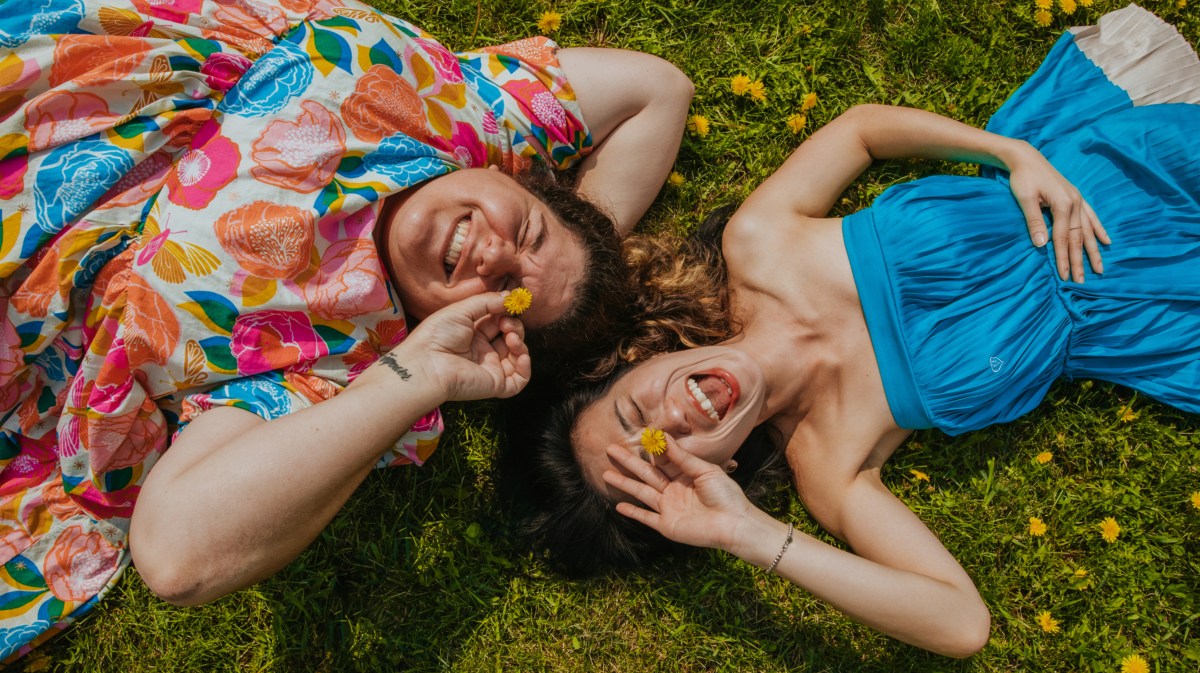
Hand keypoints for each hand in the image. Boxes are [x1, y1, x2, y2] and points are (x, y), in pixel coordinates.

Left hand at [375, 293, 530, 401]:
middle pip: (510, 337)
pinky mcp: (495, 384)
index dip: (506, 313)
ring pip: (517, 356)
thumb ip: (488, 301)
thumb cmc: (437, 334)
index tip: (510, 305)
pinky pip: (519, 379)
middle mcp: (482, 351)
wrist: (427, 364)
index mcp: (472, 334)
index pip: (497, 322)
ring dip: (520, 342)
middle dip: (514, 326)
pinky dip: (526, 367)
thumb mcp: (462, 309)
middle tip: (505, 323)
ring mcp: (490, 367)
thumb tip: (511, 296)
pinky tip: (521, 354)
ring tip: (510, 336)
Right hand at [602, 435, 757, 553]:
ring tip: (606, 474)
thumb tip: (663, 437)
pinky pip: (646, 518)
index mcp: (684, 475)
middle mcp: (673, 490)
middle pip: (646, 473)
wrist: (734, 524)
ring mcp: (669, 508)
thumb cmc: (725, 495)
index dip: (650, 449)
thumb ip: (682, 457)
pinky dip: (633, 513)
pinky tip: (618, 506)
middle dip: (628, 462)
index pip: (662, 460)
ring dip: (624, 483)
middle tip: (611, 449)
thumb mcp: (704, 470)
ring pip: (641, 492)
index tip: (637, 435)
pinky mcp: (667, 525)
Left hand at [1005, 140, 1109, 281]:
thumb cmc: (1023, 178)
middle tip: (1082, 281)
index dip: (1063, 258)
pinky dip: (1099, 229)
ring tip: (1099, 268)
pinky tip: (1107, 241)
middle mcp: (1075, 203)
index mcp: (1063, 204)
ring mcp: (1078, 200)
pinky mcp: (1076, 197)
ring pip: (1088, 230)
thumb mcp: (1025, 199)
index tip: (1064, 276)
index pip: (1063, 238)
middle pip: (1078, 237)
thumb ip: (1034, 221)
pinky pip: (1091, 216)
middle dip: (1080, 260)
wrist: (1027, 158)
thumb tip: (1041, 245)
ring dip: (1093, 250)